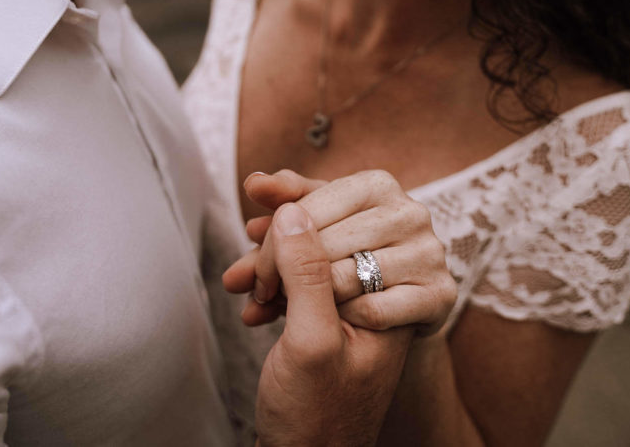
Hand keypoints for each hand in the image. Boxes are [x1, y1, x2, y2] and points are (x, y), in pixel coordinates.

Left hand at [223, 170, 456, 333]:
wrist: (369, 359)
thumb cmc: (332, 278)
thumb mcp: (307, 234)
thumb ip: (283, 204)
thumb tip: (255, 182)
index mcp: (377, 184)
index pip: (306, 208)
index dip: (269, 243)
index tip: (246, 271)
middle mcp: (411, 212)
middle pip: (323, 242)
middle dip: (278, 275)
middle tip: (257, 297)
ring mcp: (431, 252)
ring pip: (345, 277)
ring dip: (304, 303)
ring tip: (282, 311)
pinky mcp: (441, 294)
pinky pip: (372, 309)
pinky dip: (345, 321)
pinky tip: (334, 325)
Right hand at [254, 203, 411, 446]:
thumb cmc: (315, 420)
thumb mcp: (310, 341)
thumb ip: (307, 274)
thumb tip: (294, 210)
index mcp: (389, 301)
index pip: (350, 231)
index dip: (302, 223)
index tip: (263, 225)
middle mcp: (376, 301)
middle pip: (329, 242)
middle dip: (279, 248)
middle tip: (244, 263)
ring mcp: (353, 315)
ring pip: (310, 263)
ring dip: (270, 268)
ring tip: (240, 283)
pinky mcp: (330, 328)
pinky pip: (302, 289)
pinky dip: (273, 292)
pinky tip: (253, 307)